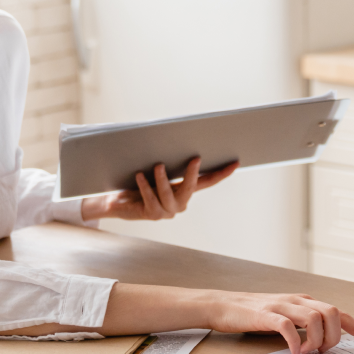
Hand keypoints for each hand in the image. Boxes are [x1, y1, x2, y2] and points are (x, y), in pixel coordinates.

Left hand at [82, 157, 237, 220]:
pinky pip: (150, 198)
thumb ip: (167, 161)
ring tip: (157, 166)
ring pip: (168, 193)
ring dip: (162, 179)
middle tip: (195, 158)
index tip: (236, 162)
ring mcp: (167, 211)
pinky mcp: (152, 214)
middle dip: (193, 173)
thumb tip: (172, 139)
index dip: (222, 173)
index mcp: (184, 191)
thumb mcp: (155, 170)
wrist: (118, 202)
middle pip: (192, 187)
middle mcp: (179, 203)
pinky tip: (140, 176)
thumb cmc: (137, 183)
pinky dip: (145, 186)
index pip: (207, 181)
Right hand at [197, 291, 353, 353]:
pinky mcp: (266, 314)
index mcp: (306, 302)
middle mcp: (298, 300)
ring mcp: (283, 306)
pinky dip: (295, 340)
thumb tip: (325, 344)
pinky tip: (294, 352)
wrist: (224, 305)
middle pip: (333, 312)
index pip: (341, 313)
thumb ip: (305, 326)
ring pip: (315, 317)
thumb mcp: (287, 317)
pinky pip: (287, 325)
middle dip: (336, 337)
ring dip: (317, 340)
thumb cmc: (256, 314)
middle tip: (324, 352)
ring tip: (307, 353)